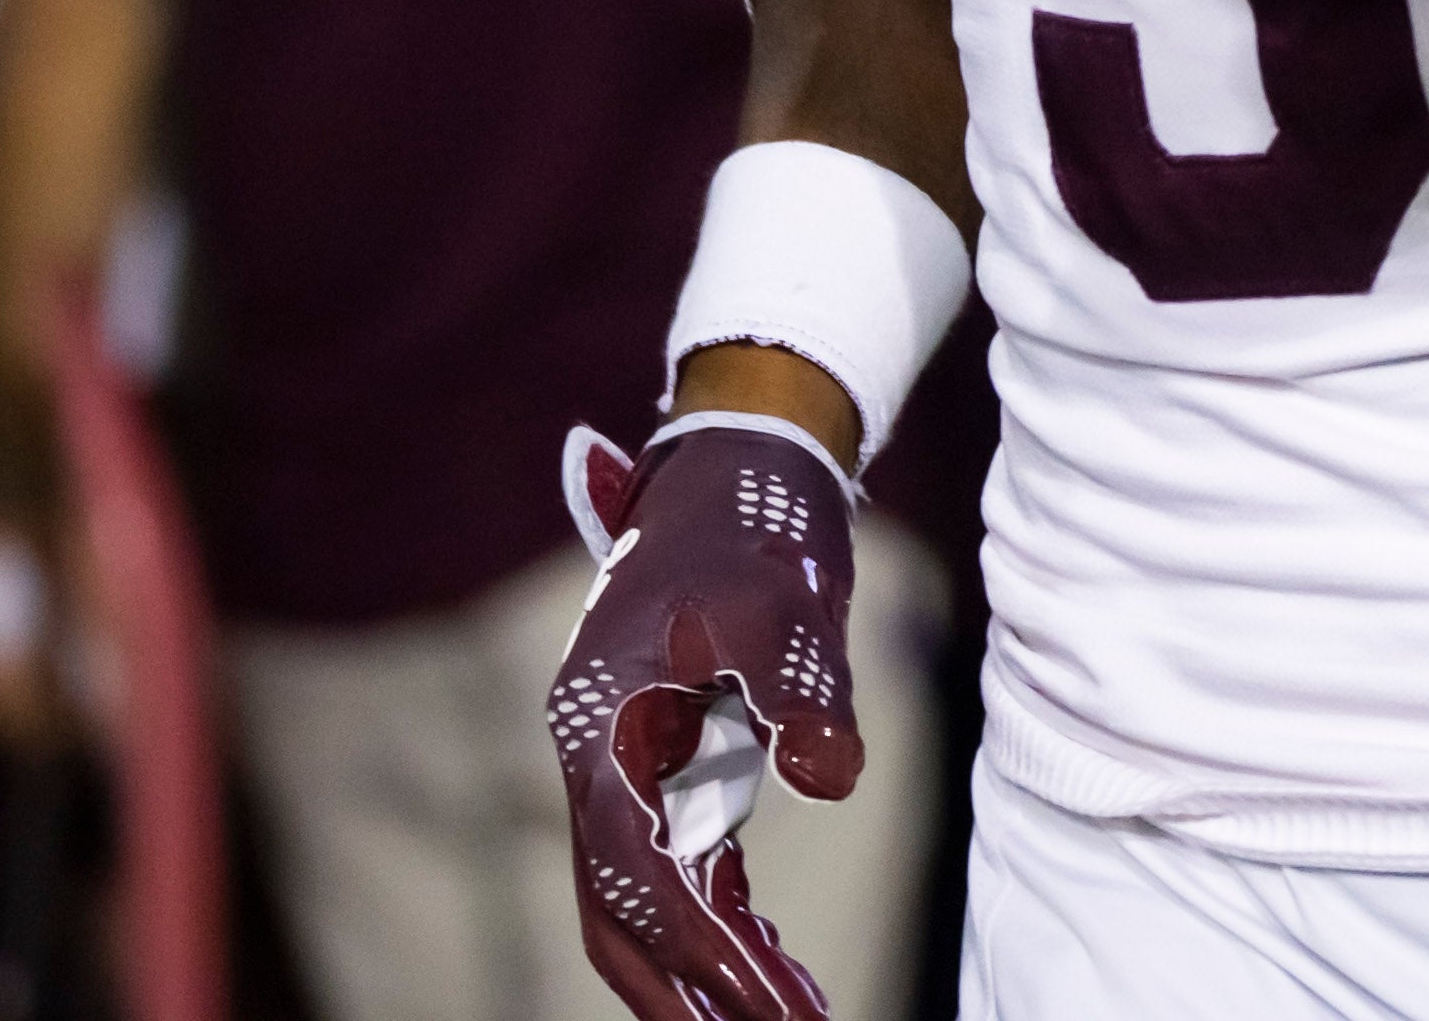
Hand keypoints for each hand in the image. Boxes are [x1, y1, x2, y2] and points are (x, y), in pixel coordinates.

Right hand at [548, 419, 855, 1020]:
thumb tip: (831, 776)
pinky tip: (776, 955)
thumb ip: (802, 696)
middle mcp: (597, 752)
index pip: (646, 870)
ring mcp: (621, 757)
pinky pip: (673, 863)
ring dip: (707, 964)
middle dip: (690, 988)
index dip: (705, 951)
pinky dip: (719, 918)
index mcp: (610, 725)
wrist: (739, 463)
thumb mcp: (785, 609)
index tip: (772, 1008)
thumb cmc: (761, 533)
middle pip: (620, 907)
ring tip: (797, 1012)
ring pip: (642, 896)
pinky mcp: (660, 756)